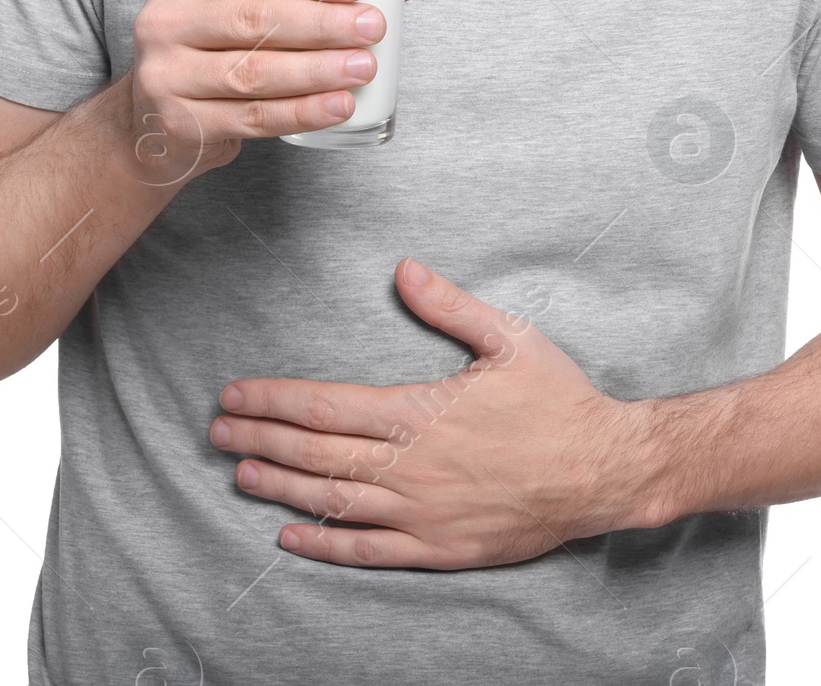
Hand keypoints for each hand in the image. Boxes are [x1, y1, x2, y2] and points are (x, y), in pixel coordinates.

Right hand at [122, 0, 422, 184]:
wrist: (156, 119)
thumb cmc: (219, 45)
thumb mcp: (247, 4)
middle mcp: (164, 19)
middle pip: (255, 18)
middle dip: (323, 23)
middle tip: (374, 27)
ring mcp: (166, 74)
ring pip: (255, 71)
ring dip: (318, 70)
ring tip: (365, 66)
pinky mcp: (180, 122)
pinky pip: (252, 118)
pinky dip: (302, 113)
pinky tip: (339, 106)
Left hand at [208, 259, 656, 568]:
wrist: (604, 470)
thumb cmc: (558, 399)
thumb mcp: (509, 337)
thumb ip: (449, 305)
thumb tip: (402, 269)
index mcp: (421, 412)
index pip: (327, 406)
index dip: (275, 399)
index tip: (235, 393)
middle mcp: (412, 467)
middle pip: (317, 454)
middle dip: (261, 438)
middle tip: (216, 430)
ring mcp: (422, 513)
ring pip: (334, 501)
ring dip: (281, 487)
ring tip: (240, 473)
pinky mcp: (439, 549)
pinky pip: (369, 551)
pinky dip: (325, 544)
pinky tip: (291, 537)